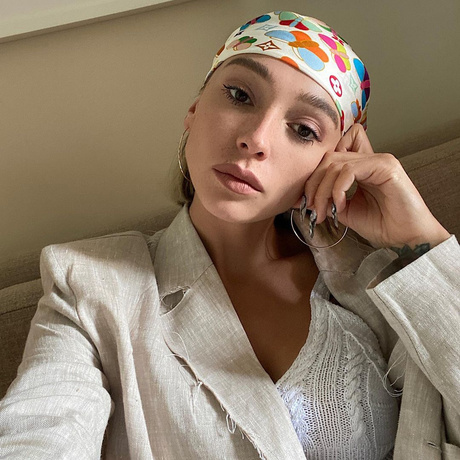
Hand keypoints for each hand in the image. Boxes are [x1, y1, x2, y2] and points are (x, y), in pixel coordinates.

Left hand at [304, 124, 449, 248]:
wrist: (407, 238)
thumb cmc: (382, 225)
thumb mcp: (346, 211)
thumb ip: (328, 200)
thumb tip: (303, 199)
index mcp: (361, 167)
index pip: (330, 156)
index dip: (314, 175)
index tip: (307, 200)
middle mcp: (369, 159)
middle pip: (328, 158)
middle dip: (313, 185)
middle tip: (311, 208)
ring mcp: (378, 160)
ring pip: (336, 164)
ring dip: (323, 190)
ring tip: (323, 212)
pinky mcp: (385, 165)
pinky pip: (350, 170)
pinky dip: (338, 189)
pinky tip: (341, 206)